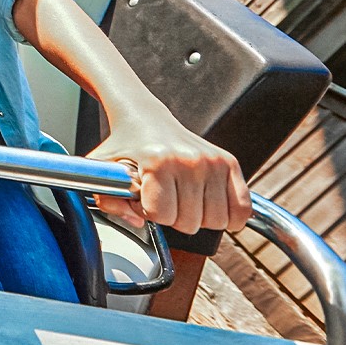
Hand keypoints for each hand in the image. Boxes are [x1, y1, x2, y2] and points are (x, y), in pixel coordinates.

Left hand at [89, 115, 251, 233]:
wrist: (146, 120)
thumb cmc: (126, 148)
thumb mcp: (104, 170)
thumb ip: (109, 201)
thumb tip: (139, 222)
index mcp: (158, 161)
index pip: (161, 216)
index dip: (148, 212)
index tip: (143, 197)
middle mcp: (190, 160)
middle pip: (190, 223)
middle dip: (173, 218)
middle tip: (164, 197)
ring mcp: (213, 161)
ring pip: (216, 222)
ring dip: (199, 218)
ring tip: (182, 198)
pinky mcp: (230, 163)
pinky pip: (242, 211)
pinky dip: (228, 217)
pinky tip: (207, 204)